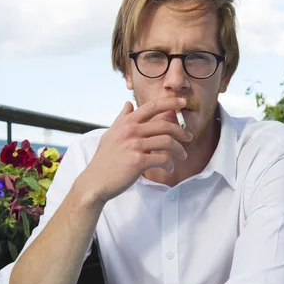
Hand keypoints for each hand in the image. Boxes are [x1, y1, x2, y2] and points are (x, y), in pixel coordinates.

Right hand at [76, 97, 192, 205]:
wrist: (95, 181)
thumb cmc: (104, 159)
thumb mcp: (110, 134)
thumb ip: (121, 118)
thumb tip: (128, 103)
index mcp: (126, 122)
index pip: (151, 106)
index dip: (169, 102)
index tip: (182, 102)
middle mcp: (130, 130)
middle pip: (164, 124)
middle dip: (181, 131)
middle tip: (188, 137)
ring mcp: (134, 145)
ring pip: (167, 141)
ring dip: (179, 149)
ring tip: (182, 155)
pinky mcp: (138, 161)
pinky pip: (162, 159)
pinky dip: (170, 164)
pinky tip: (169, 168)